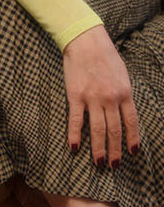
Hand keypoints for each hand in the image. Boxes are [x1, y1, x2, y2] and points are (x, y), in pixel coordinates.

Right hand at [69, 24, 144, 164]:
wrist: (85, 41)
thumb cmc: (105, 57)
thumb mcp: (122, 76)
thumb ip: (123, 95)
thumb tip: (124, 113)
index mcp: (125, 94)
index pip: (131, 122)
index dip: (132, 139)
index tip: (132, 152)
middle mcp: (111, 99)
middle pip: (114, 130)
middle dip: (115, 150)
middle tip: (114, 165)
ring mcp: (92, 98)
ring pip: (97, 129)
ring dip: (98, 148)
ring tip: (99, 162)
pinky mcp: (75, 95)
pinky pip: (75, 119)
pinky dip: (75, 134)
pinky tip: (74, 147)